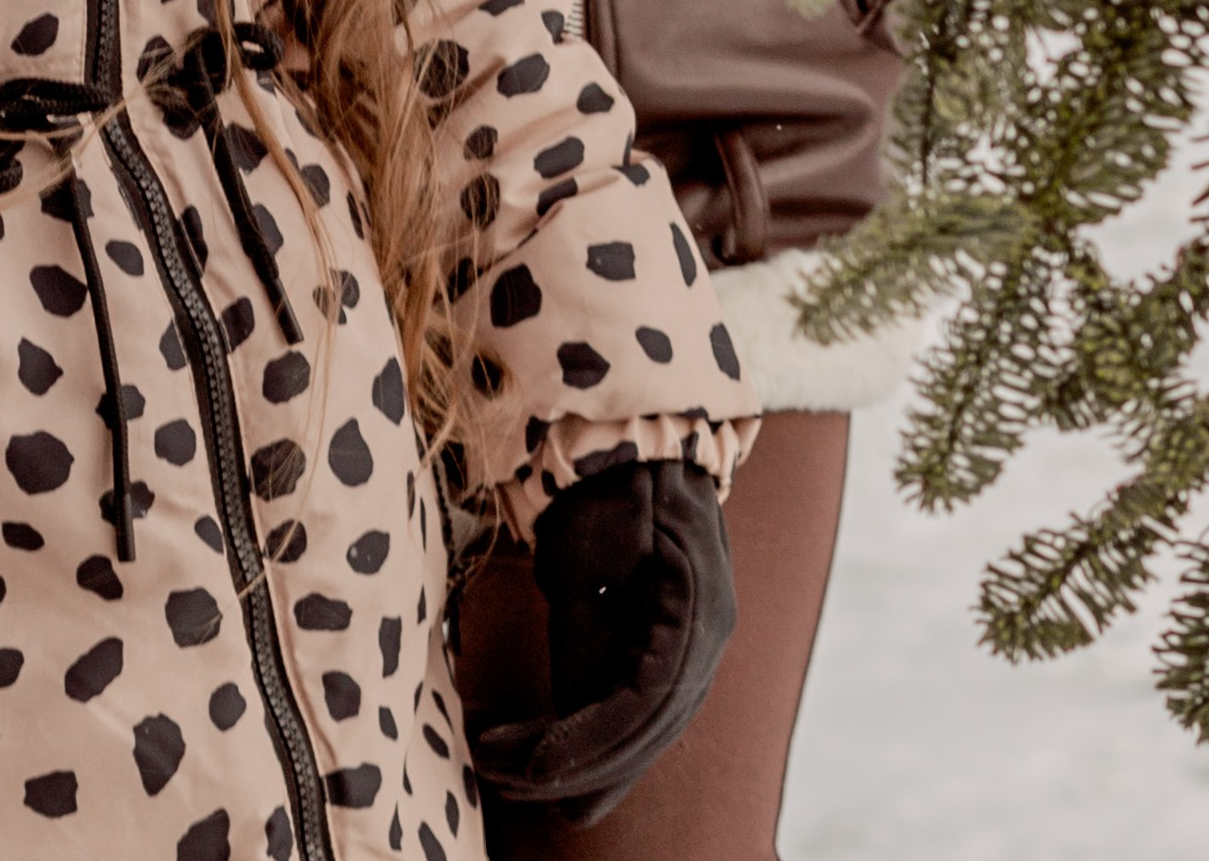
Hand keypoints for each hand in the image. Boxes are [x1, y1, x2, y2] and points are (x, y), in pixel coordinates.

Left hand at [470, 461, 735, 822]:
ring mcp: (694, 642)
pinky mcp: (669, 641)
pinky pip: (636, 707)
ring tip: (509, 769)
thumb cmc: (609, 479)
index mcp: (697, 611)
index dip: (589, 743)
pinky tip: (544, 756)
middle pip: (647, 730)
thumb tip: (571, 711)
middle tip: (503, 773)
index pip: (645, 704)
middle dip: (575, 765)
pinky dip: (592, 735)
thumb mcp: (588, 545)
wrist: (634, 436)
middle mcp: (706, 638)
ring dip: (581, 760)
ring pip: (644, 729)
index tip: (532, 764)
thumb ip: (584, 628)